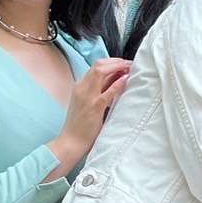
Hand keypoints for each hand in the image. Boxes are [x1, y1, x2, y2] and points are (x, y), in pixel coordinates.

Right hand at [47, 58, 131, 173]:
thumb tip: (117, 79)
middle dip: (116, 61)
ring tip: (130, 68)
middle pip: (99, 65)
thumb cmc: (81, 124)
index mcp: (80, 86)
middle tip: (130, 63)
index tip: (124, 64)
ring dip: (117, 67)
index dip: (112, 62)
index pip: (96, 66)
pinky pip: (107, 92)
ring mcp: (87, 96)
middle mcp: (81, 88)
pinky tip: (126, 79)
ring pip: (100, 72)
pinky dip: (117, 84)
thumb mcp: (88, 102)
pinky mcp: (94, 107)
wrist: (71, 141)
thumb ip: (99, 91)